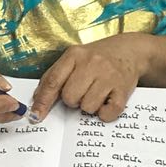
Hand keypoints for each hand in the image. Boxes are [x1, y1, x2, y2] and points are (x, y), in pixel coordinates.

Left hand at [29, 36, 146, 121]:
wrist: (129, 51)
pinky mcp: (123, 89)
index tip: (36, 116)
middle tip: (82, 92)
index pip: (53, 81)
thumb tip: (37, 100)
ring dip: (89, 106)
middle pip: (70, 98)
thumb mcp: (74, 58)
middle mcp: (92, 63)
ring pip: (87, 107)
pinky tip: (106, 101)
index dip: (43, 101)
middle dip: (73, 100)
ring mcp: (108, 76)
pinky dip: (104, 114)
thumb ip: (54, 76)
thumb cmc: (97, 58)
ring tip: (95, 94)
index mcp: (74, 55)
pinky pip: (107, 114)